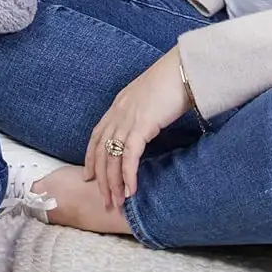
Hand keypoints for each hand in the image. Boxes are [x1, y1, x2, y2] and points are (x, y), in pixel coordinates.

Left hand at [84, 49, 189, 208]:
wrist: (183, 68)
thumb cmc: (173, 81)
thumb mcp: (150, 99)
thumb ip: (142, 113)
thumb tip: (146, 128)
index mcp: (118, 106)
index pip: (96, 136)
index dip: (91, 158)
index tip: (88, 177)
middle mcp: (118, 113)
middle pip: (101, 151)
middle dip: (101, 179)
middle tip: (105, 200)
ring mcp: (127, 118)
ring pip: (112, 157)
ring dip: (113, 183)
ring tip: (116, 202)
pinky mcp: (141, 124)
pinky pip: (130, 155)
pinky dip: (128, 175)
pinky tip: (130, 191)